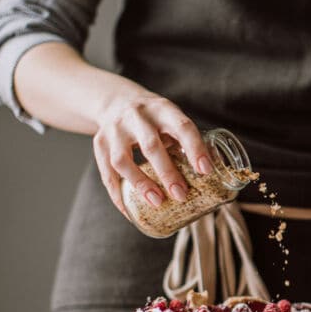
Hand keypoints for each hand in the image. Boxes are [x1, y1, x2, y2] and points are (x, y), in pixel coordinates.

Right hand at [92, 93, 212, 215]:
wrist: (116, 101)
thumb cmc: (154, 118)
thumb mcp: (171, 119)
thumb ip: (187, 141)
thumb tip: (211, 174)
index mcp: (162, 109)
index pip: (182, 127)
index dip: (195, 148)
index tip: (205, 171)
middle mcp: (136, 116)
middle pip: (150, 146)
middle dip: (167, 172)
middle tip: (181, 194)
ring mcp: (114, 130)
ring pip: (122, 160)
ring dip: (140, 184)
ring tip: (157, 202)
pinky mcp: (99, 143)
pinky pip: (106, 173)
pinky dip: (118, 195)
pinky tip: (129, 210)